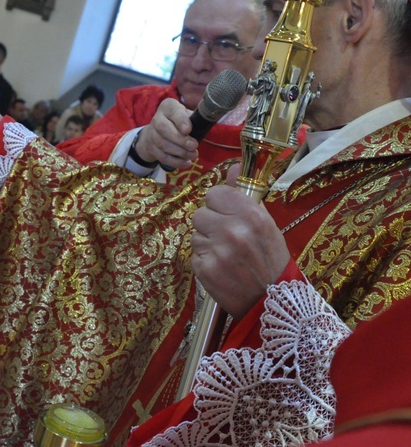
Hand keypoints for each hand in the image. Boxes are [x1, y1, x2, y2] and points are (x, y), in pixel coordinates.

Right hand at [134, 98, 199, 169]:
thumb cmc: (178, 122)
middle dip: (180, 139)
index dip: (180, 120)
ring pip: (163, 144)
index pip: (172, 111)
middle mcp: (157, 118)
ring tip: (193, 155)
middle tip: (194, 146)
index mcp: (168, 107)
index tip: (188, 130)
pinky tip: (186, 163)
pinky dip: (175, 162)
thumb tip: (206, 124)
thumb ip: (194, 119)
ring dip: (180, 152)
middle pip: (164, 129)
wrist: (157, 132)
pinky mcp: (151, 148)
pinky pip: (162, 156)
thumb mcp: (186, 115)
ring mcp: (152, 134)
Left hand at [190, 164, 289, 318]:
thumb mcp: (265, 223)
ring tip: (227, 254)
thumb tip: (234, 166)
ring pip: (195, 234)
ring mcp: (217, 251)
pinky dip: (205, 260)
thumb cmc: (270, 258)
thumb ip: (244, 194)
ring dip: (207, 242)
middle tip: (227, 237)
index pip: (215, 193)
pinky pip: (195, 254)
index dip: (220, 204)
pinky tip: (222, 267)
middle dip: (210, 224)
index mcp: (252, 215)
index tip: (228, 213)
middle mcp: (233, 231)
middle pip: (200, 213)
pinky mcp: (204, 269)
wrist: (272, 301)